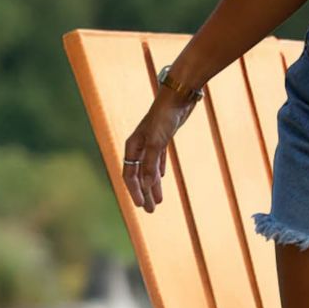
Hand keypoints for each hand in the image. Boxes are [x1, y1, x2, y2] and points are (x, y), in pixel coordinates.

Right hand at [121, 90, 198, 212]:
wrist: (178, 96)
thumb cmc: (165, 117)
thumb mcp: (158, 142)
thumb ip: (151, 164)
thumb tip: (146, 186)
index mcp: (132, 146)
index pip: (130, 174)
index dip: (135, 191)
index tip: (142, 206)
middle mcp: (139, 145)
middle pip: (138, 175)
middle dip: (144, 193)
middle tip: (150, 211)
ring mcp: (151, 142)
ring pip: (149, 169)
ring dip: (153, 185)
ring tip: (158, 201)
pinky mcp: (162, 138)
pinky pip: (157, 159)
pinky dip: (158, 171)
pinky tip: (161, 178)